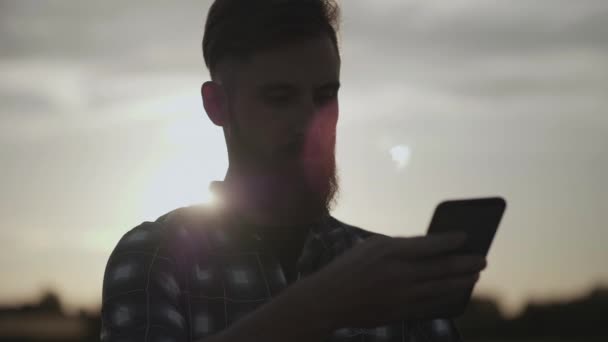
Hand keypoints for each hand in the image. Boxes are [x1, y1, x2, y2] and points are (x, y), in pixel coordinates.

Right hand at [306, 232, 485, 328]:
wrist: (329, 300)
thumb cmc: (350, 268)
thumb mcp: (371, 246)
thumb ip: (400, 247)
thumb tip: (431, 249)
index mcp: (390, 251)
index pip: (430, 244)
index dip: (451, 240)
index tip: (466, 237)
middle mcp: (399, 274)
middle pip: (442, 268)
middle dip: (466, 263)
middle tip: (482, 259)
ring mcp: (400, 296)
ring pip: (441, 288)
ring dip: (461, 282)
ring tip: (473, 276)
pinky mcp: (400, 312)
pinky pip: (430, 305)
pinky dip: (446, 299)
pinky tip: (455, 293)